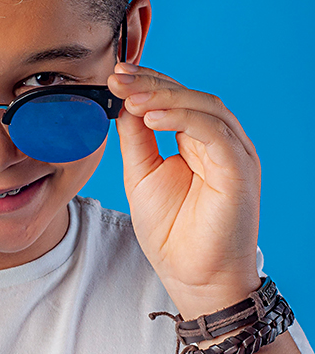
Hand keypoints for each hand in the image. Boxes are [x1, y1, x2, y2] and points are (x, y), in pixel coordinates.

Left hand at [107, 63, 261, 320]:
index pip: (175, 98)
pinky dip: (183, 118)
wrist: (193, 278)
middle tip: (117, 77)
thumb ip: (136, 139)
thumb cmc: (172, 233)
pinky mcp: (239, 169)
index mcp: (199, 142)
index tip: (114, 75)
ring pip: (204, 106)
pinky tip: (152, 117)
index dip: (147, 83)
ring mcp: (234, 154)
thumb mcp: (142, 176)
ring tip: (130, 96)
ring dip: (164, 96)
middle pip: (189, 95)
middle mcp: (221, 142)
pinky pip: (214, 132)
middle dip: (151, 82)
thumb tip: (124, 102)